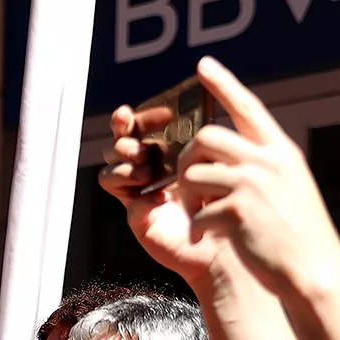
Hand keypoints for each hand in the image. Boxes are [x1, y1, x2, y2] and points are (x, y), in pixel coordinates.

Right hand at [98, 103, 225, 283]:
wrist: (229, 237)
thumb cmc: (226, 197)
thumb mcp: (217, 158)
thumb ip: (202, 138)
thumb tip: (202, 102)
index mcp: (160, 152)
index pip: (132, 131)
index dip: (126, 121)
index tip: (127, 113)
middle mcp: (145, 172)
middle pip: (114, 150)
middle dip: (122, 144)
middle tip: (139, 149)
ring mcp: (139, 197)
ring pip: (109, 175)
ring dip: (123, 169)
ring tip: (146, 173)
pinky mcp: (140, 221)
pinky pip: (128, 206)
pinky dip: (139, 200)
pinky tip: (158, 200)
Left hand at [172, 57, 339, 295]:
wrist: (314, 269)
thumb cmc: (300, 234)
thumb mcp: (291, 186)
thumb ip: (266, 165)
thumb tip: (237, 151)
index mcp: (280, 152)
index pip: (247, 107)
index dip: (224, 84)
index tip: (203, 65)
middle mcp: (267, 161)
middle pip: (206, 137)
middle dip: (186, 158)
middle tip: (186, 181)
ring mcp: (252, 185)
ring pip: (194, 173)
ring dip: (188, 195)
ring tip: (199, 213)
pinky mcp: (238, 212)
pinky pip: (198, 211)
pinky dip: (197, 226)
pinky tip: (207, 236)